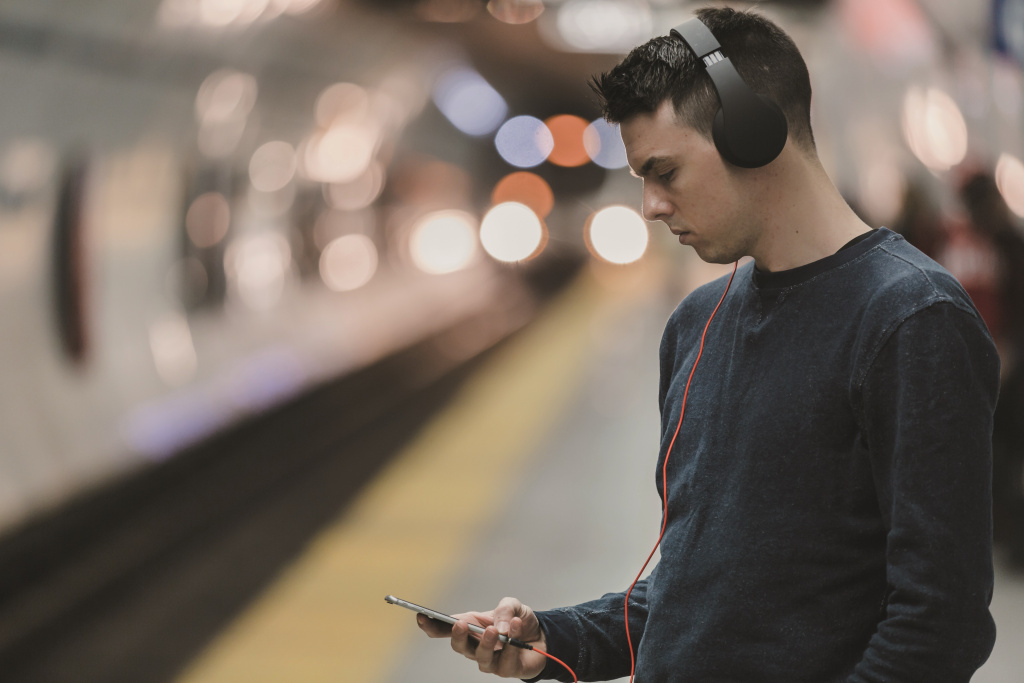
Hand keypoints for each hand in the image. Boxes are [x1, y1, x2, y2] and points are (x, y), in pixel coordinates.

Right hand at [416, 596, 547, 678]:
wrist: (542, 637)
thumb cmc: (518, 621)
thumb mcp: (513, 605)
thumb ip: (504, 609)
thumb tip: (499, 626)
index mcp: (470, 627)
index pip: (445, 629)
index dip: (431, 625)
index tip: (422, 617)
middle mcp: (475, 646)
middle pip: (458, 646)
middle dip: (457, 636)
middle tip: (461, 624)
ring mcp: (489, 660)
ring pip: (480, 657)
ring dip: (486, 642)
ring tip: (495, 629)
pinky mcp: (505, 670)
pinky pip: (505, 660)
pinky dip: (511, 643)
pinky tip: (515, 628)